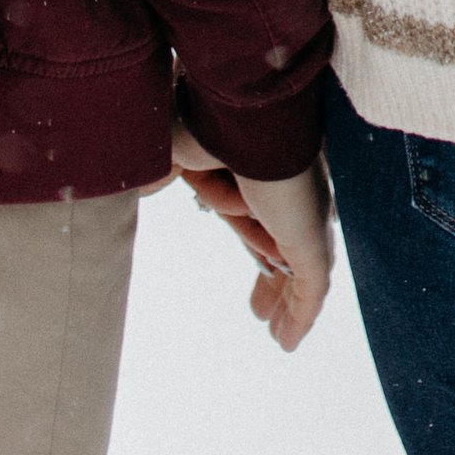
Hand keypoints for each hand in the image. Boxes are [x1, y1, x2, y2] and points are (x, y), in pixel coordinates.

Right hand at [167, 124, 332, 349]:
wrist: (239, 110)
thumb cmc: (207, 118)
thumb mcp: (176, 152)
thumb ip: (166, 171)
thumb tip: (143, 185)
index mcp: (268, 172)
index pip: (265, 219)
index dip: (257, 246)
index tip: (256, 260)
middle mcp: (295, 195)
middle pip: (286, 252)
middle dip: (277, 284)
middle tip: (263, 313)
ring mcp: (308, 218)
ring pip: (296, 274)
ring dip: (288, 305)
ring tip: (280, 337)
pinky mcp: (311, 240)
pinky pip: (311, 288)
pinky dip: (302, 316)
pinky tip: (288, 344)